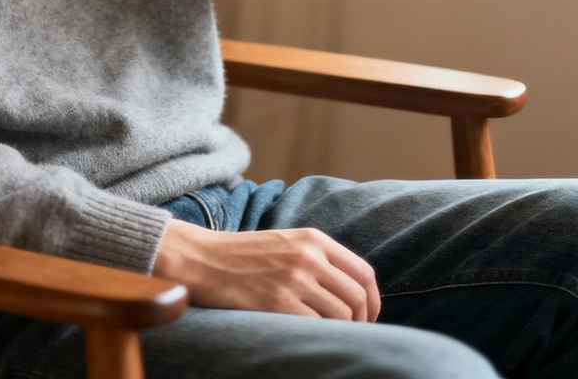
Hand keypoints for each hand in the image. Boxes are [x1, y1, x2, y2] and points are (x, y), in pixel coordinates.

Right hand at [152, 218, 379, 321]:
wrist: (203, 260)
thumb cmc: (244, 255)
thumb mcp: (286, 243)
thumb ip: (318, 258)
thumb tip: (352, 291)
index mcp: (312, 238)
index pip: (363, 272)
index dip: (373, 300)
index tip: (369, 316)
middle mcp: (308, 256)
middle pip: (357, 297)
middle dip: (362, 321)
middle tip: (353, 333)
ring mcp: (294, 280)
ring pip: (342, 316)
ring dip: (342, 332)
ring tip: (330, 337)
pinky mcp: (279, 303)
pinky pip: (318, 328)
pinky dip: (322, 337)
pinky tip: (312, 338)